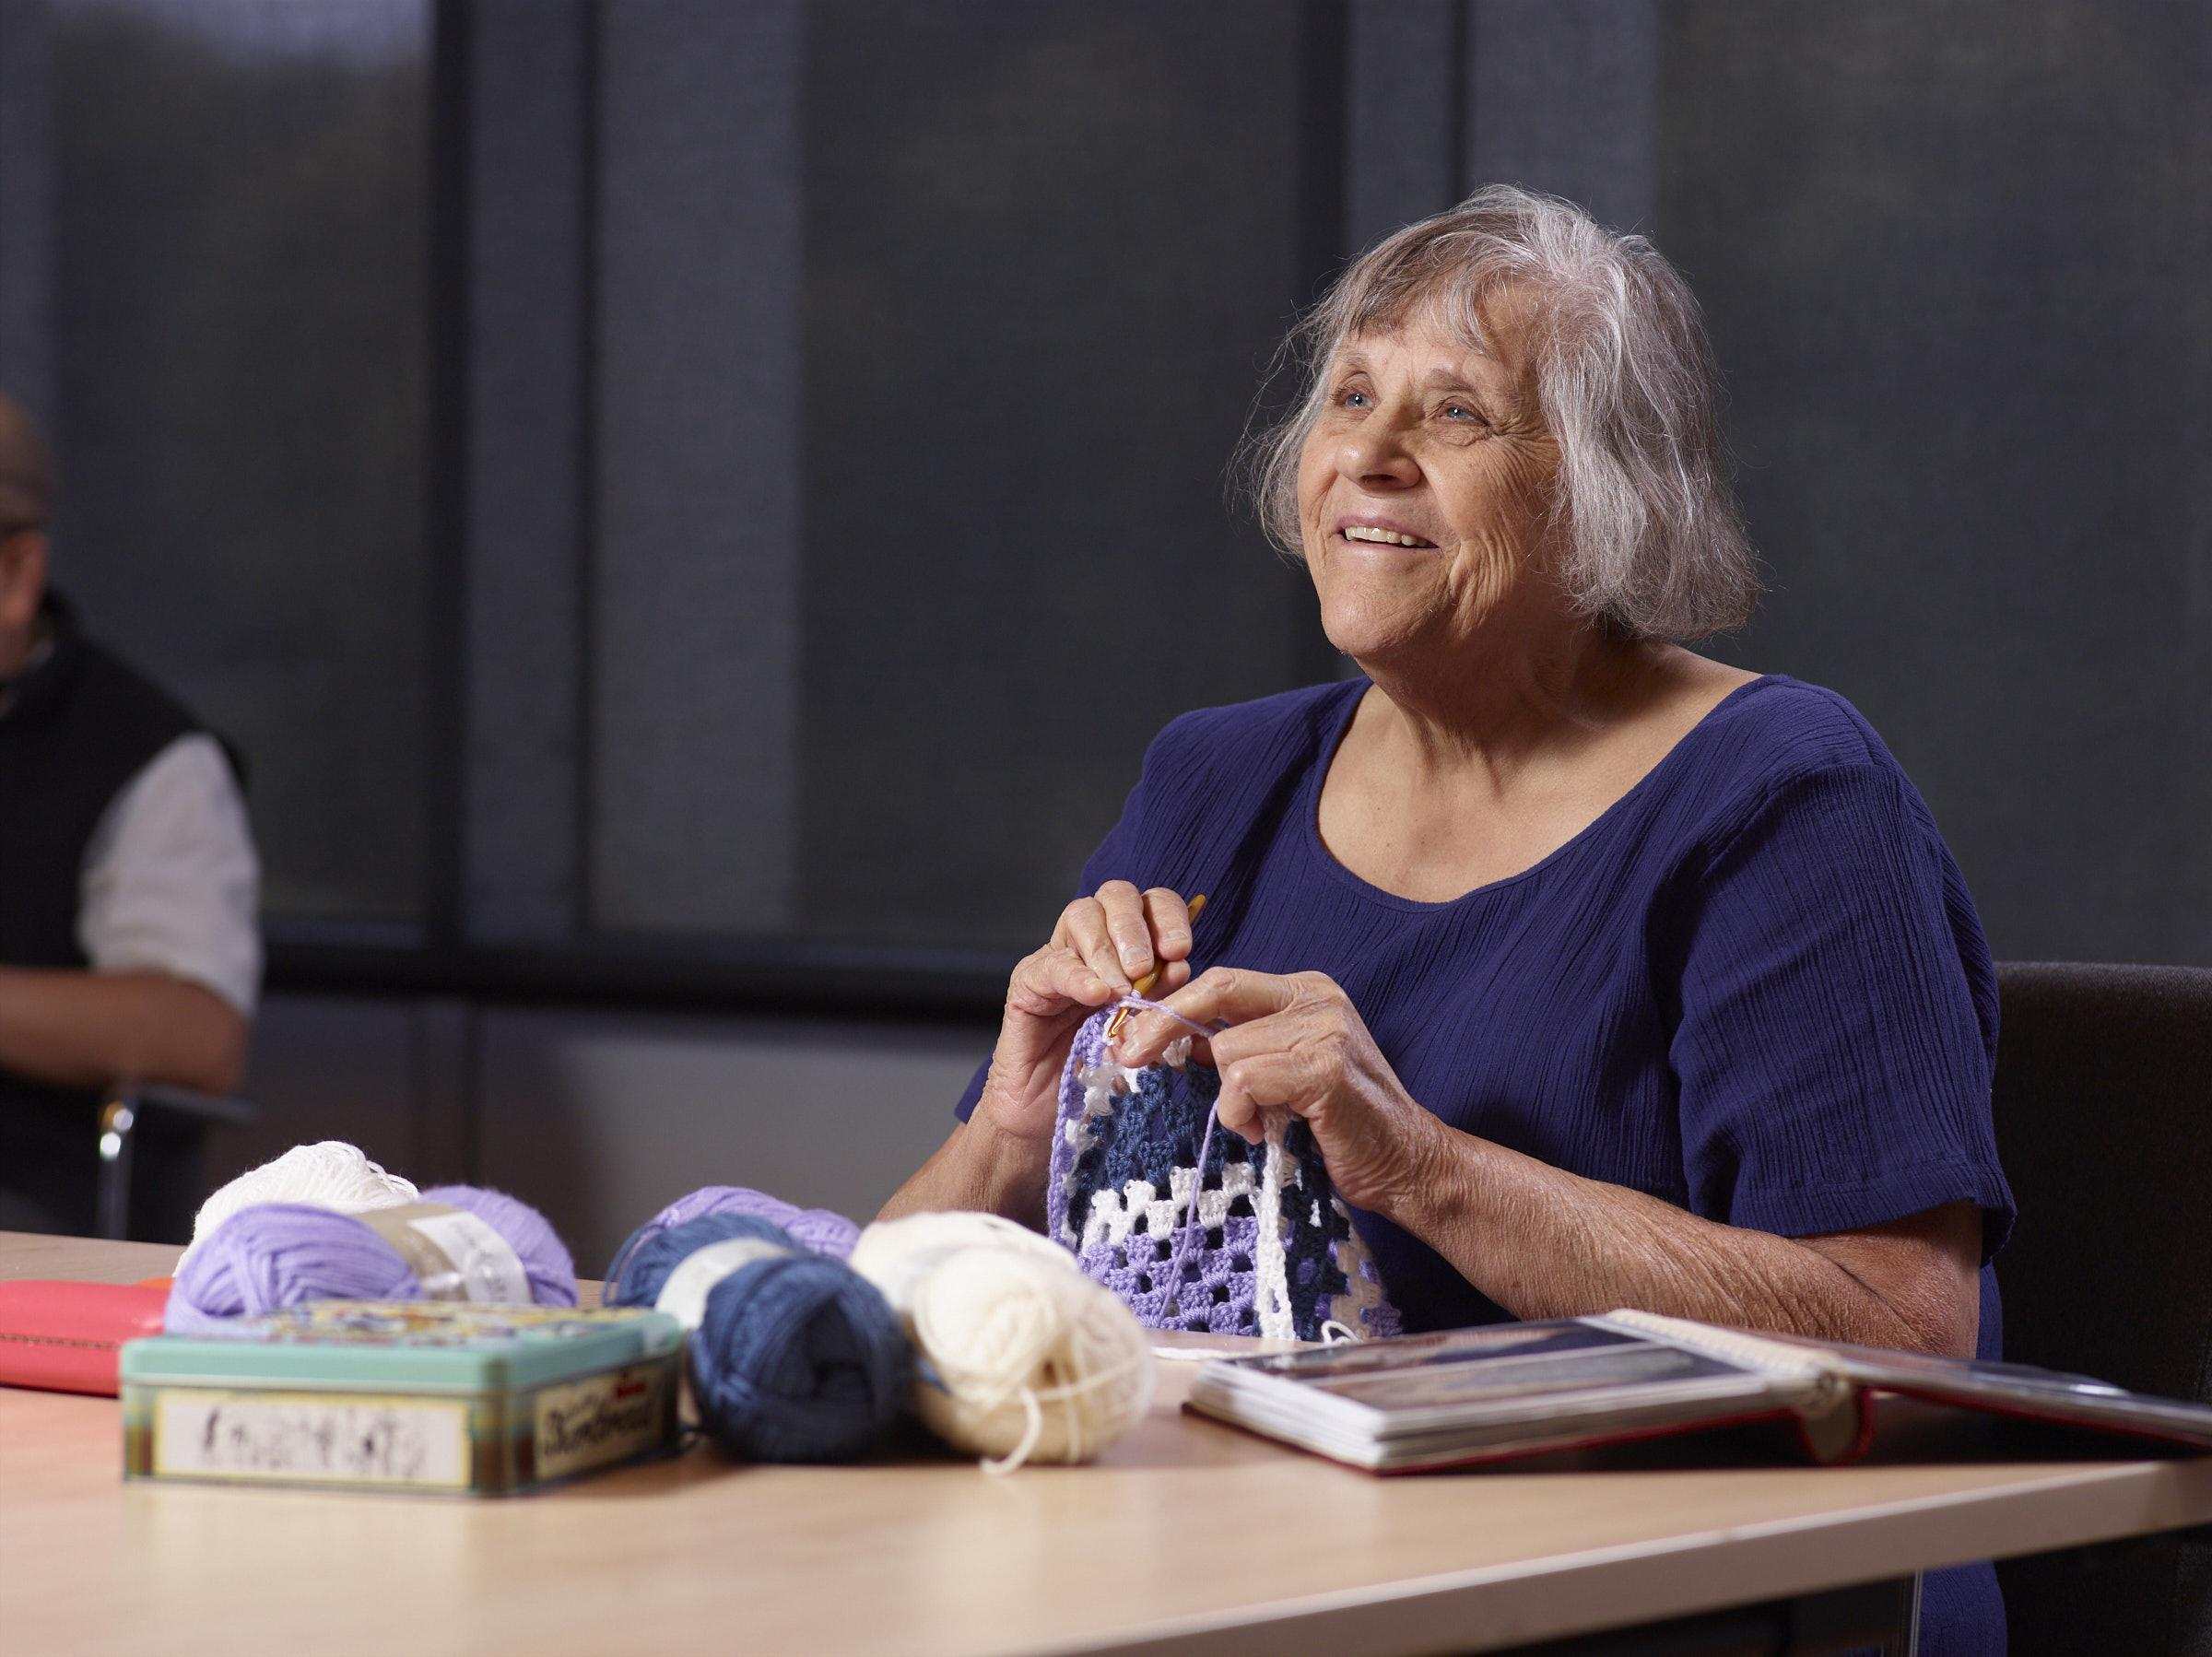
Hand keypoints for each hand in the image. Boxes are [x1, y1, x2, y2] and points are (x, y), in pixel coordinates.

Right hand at [974, 883, 1199, 1142]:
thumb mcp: (1144, 1034)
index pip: (1151, 904)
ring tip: (1122, 990)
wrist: (1050, 1118)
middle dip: (1136, 926)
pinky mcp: (1027, 985)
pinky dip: (1078, 976)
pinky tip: (1096, 996)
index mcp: (1129, 948)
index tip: (1180, 951)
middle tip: (1145, 969)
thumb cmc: (1101, 1074)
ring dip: (1108, 948)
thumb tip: (1180, 968)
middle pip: (1115, 895)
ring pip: (1081, 915)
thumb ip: (1161, 1000)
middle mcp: (1092, 944)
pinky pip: (1052, 965)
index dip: (1168, 917)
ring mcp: (1058, 959)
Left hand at [1113, 966, 1439, 1212]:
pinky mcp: (1325, 1067)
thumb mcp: (1286, 1072)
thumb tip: (1175, 1039)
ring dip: (1229, 1099)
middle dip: (1164, 1024)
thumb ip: (1244, 1046)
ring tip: (1260, 1124)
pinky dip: (1242, 1114)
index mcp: (1306, 992)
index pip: (1222, 981)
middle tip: (1129, 1058)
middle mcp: (1318, 998)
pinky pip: (1244, 1081)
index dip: (1171, 1006)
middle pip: (1217, 990)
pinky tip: (1268, 1133)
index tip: (1132, 1036)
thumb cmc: (1340, 1128)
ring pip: (1228, 1048)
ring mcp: (1325, 1029)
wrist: (1408, 1165)